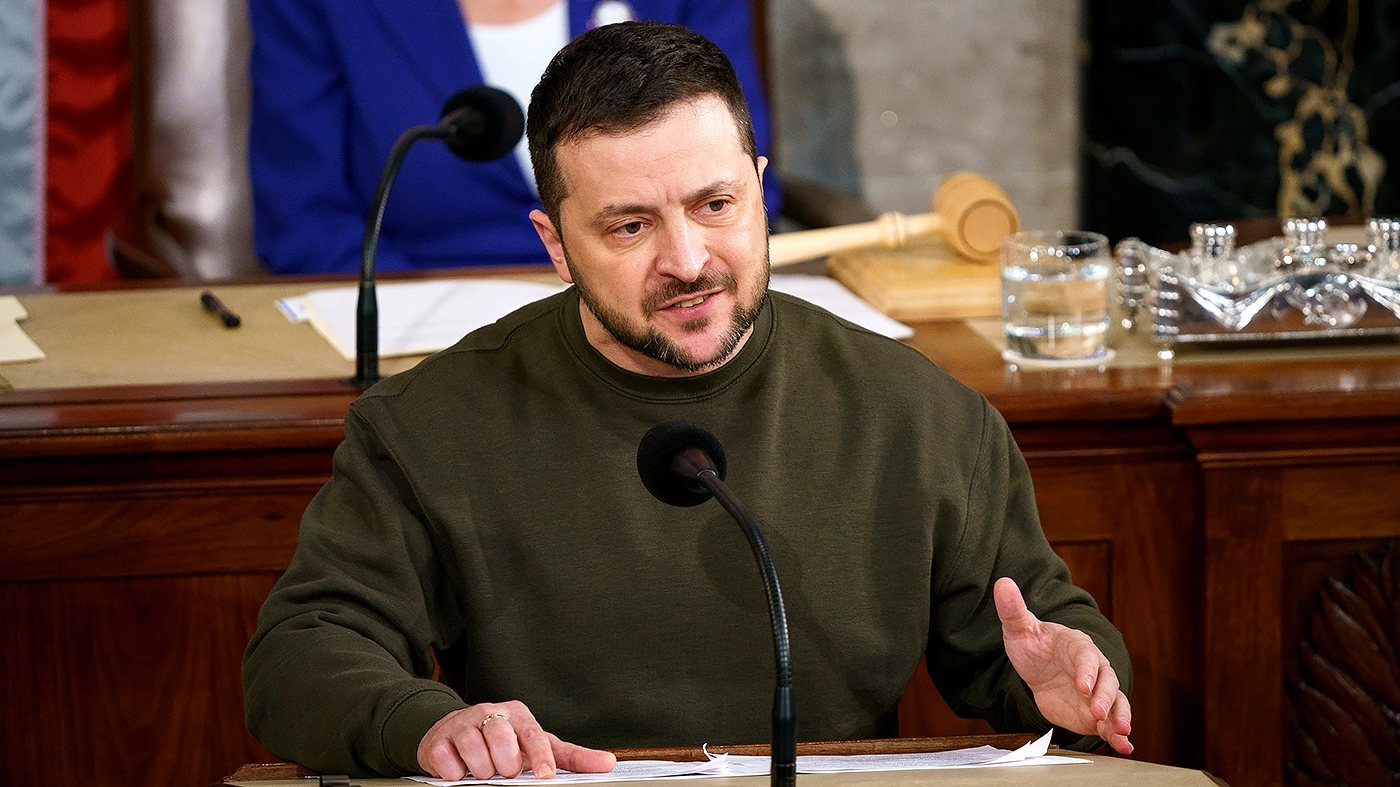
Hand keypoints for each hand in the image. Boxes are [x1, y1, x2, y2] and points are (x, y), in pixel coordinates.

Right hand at [417, 700, 617, 779]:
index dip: (540, 757)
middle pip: (502, 744)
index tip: (545, 775)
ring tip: (483, 769)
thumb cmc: (504, 743)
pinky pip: (447, 764)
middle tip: (503, 769)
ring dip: (481, 771)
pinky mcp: (438, 740)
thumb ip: (571, 757)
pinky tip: (459, 769)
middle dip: (504, 766)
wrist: (454, 733)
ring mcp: (461, 724)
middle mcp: (489, 713)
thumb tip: (608, 763)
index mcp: (517, 714)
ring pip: (475, 754)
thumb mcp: (537, 746)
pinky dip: (455, 774)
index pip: (533, 735)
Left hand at [993, 577, 1132, 753]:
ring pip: (1116, 703)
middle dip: (1105, 698)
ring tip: (1122, 734)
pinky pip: (1110, 723)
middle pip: (1107, 681)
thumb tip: (1002, 583)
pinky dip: (1118, 735)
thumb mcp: (1019, 628)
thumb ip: (1013, 610)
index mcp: (1078, 646)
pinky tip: (1124, 747)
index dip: (1086, 671)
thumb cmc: (1033, 644)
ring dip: (1120, 718)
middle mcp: (1094, 669)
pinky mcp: (1095, 712)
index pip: (1086, 656)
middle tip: (1098, 713)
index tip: (1082, 686)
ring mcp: (1097, 692)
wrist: (1039, 666)